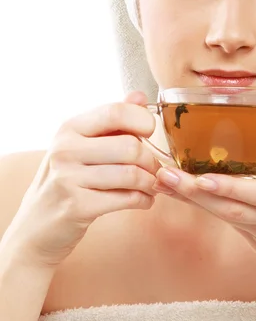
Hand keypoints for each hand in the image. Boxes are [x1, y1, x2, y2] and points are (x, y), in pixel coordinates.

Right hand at [3, 91, 159, 268]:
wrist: (36, 225)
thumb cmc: (67, 178)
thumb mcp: (83, 144)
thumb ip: (113, 120)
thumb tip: (139, 96)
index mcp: (70, 128)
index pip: (115, 112)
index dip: (142, 120)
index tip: (150, 132)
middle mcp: (65, 150)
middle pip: (130, 146)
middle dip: (151, 160)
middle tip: (154, 169)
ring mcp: (68, 179)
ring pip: (131, 174)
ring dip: (150, 182)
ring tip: (151, 185)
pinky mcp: (77, 207)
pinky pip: (126, 199)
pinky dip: (143, 200)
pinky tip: (144, 200)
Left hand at [155, 123, 255, 286]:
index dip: (229, 188)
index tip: (202, 177)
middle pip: (232, 207)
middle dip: (195, 192)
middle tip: (165, 175)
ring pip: (226, 217)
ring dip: (193, 201)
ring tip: (165, 183)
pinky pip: (231, 223)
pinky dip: (207, 208)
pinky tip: (185, 194)